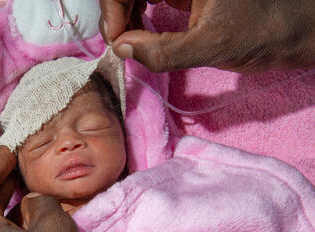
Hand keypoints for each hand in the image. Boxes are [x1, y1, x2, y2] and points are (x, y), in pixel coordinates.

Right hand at [100, 0, 314, 71]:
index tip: (115, 37)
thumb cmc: (263, 31)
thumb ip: (164, 51)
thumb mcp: (212, 45)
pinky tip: (140, 32)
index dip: (114, 5)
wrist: (293, 32)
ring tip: (128, 40)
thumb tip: (122, 49)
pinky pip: (147, 0)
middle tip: (119, 42)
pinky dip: (137, 17)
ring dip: (125, 14)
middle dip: (117, 12)